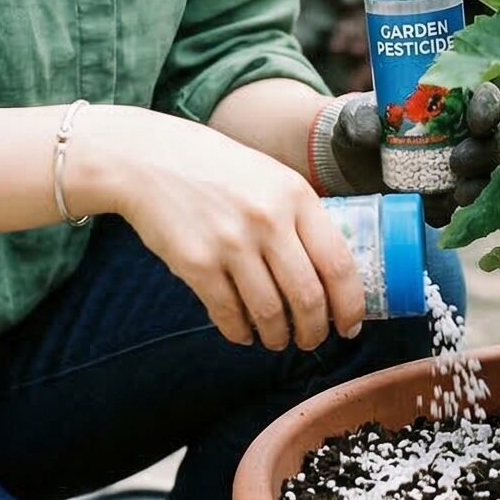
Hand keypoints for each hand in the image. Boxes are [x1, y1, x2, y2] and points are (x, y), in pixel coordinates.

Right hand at [78, 107, 363, 350]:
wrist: (149, 159)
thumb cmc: (216, 168)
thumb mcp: (270, 176)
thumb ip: (300, 216)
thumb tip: (332, 274)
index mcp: (295, 195)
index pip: (338, 264)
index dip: (350, 305)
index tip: (350, 325)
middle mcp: (268, 219)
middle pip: (308, 297)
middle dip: (314, 330)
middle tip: (312, 339)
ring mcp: (231, 242)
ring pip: (270, 313)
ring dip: (278, 337)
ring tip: (277, 338)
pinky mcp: (196, 264)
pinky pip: (229, 314)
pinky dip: (240, 333)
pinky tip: (244, 332)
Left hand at [326, 83, 499, 224]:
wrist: (348, 165)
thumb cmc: (360, 126)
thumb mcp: (353, 116)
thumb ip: (359, 118)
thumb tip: (370, 132)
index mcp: (451, 102)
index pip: (484, 98)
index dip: (489, 107)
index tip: (477, 120)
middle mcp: (464, 135)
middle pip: (495, 140)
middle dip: (485, 152)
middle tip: (458, 161)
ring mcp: (459, 171)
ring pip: (486, 176)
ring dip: (478, 184)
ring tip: (458, 193)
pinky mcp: (446, 200)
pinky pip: (461, 209)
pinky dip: (453, 210)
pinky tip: (438, 209)